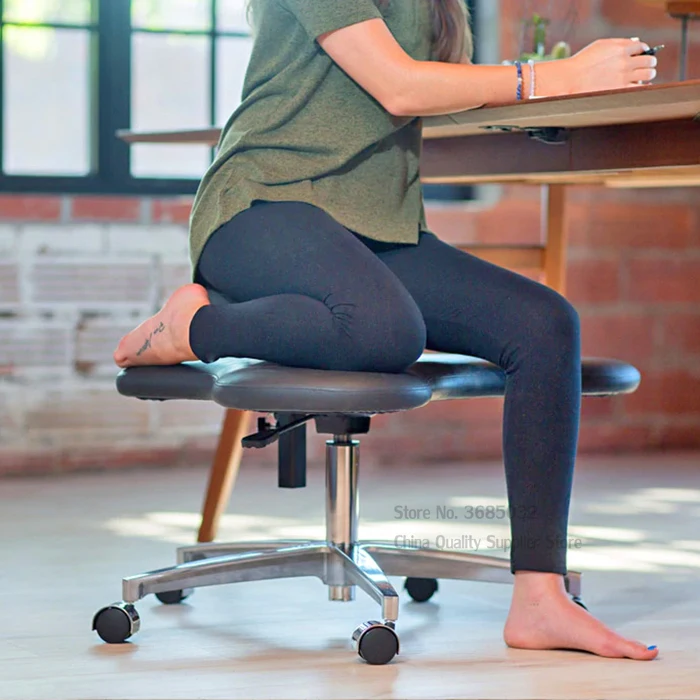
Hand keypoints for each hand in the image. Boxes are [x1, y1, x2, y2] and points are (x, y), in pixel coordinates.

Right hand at [542, 38, 657, 96]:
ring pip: (649, 74)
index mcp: (621, 48)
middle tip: (647, 65)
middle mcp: (625, 61)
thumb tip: (634, 43)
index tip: (642, 54)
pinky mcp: (620, 90)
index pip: (642, 46)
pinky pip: (640, 88)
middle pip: (649, 60)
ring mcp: (624, 76)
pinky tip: (641, 85)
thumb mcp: (600, 45)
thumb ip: (619, 43)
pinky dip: (644, 86)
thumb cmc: (582, 63)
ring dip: (649, 73)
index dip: (644, 50)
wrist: (571, 79)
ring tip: (645, 76)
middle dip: (649, 62)